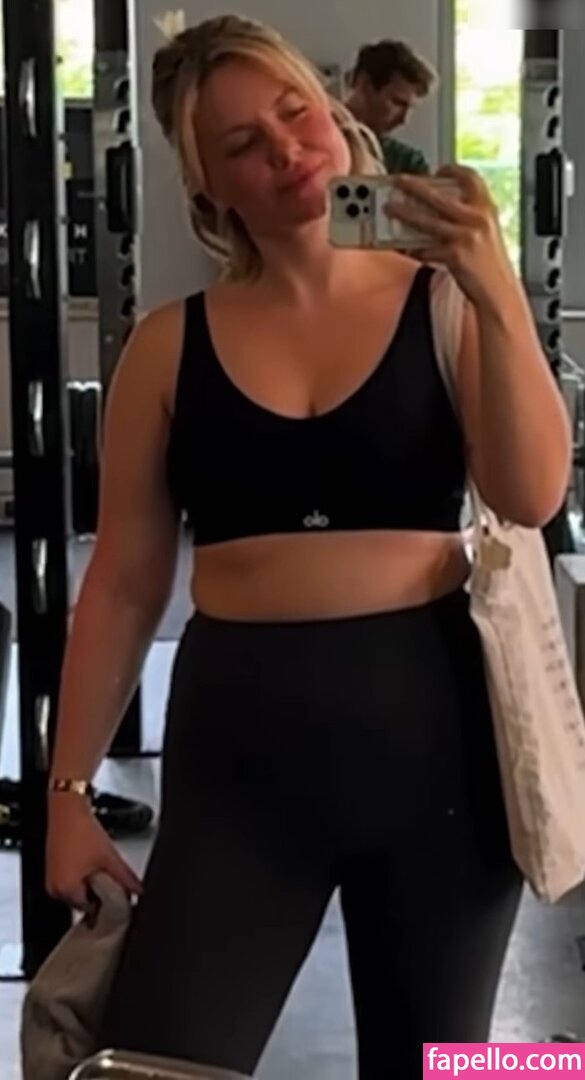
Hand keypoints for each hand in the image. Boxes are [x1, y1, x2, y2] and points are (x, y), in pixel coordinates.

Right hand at [46, 795, 142, 910]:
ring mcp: (52, 878)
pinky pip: (70, 879)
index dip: (108, 902)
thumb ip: (125, 878)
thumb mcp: (109, 857)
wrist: (67, 808)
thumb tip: (137, 891)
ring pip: (78, 890)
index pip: (92, 909)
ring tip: (100, 865)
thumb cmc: (80, 830)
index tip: (118, 894)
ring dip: (91, 883)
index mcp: (66, 891)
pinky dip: (82, 874)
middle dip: (99, 892)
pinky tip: (90, 860)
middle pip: (84, 901)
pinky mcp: (53, 868)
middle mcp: (55, 889)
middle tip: (110, 877)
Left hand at [385, 164, 516, 305]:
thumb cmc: (490, 265)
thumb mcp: (486, 232)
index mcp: (486, 209)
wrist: (498, 290)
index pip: (471, 178)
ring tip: (390, 208)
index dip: (452, 170)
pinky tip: (407, 249)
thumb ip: (468, 218)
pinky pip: (427, 249)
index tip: (437, 170)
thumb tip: (438, 210)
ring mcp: (465, 237)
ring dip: (405, 213)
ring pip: (427, 220)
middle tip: (400, 181)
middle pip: (440, 195)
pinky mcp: (454, 256)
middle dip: (415, 185)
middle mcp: (477, 219)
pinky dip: (415, 249)